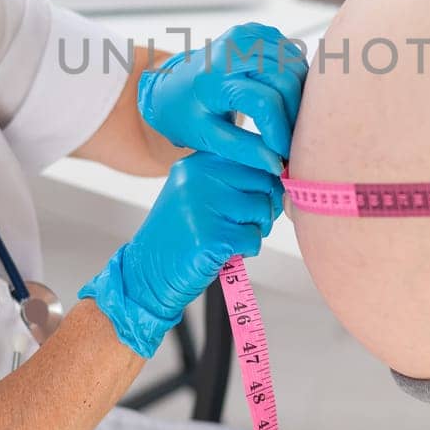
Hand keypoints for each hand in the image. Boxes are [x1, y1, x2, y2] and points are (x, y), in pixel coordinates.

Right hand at [78, 152, 283, 356]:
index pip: (256, 156)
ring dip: (254, 230)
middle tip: (243, 224)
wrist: (148, 273)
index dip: (266, 181)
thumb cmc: (181, 235)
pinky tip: (223, 252)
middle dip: (264, 207)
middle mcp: (199, 177)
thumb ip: (231, 177)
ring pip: (262, 210)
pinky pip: (254, 239)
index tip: (256, 198)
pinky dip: (246, 251)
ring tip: (227, 238)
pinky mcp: (211, 236)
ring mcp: (204, 205)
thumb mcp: (198, 192)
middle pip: (264, 182)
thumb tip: (281, 172)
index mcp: (198, 162)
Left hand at [137, 22, 307, 173]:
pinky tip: (282, 95)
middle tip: (291, 138)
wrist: (171, 86)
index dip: (281, 131)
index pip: (264, 103)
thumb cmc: (187, 116)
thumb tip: (278, 164)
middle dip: (295, 115)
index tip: (285, 154)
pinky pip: (290, 54)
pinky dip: (294, 77)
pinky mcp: (255, 31)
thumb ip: (244, 151)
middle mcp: (230, 51)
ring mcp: (244, 36)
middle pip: (286, 82)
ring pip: (294, 67)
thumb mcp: (208, 139)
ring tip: (287, 120)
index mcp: (213, 80)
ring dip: (299, 97)